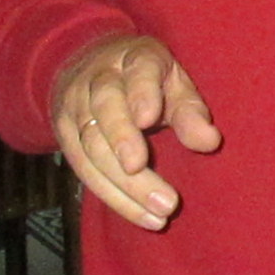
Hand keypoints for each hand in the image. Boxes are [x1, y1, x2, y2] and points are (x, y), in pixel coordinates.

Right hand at [51, 34, 221, 228]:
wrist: (85, 65)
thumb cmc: (146, 80)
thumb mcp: (174, 83)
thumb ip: (190, 111)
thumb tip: (210, 141)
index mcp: (135, 58)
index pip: (138, 70)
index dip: (141, 93)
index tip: (149, 118)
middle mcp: (99, 79)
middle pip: (106, 109)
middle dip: (124, 142)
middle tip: (149, 174)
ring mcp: (75, 106)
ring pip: (92, 146)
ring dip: (125, 184)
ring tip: (160, 211)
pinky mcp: (64, 135)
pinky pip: (84, 169)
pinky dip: (113, 196)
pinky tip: (142, 215)